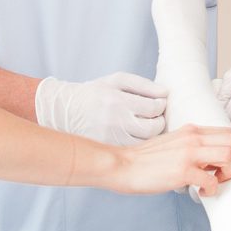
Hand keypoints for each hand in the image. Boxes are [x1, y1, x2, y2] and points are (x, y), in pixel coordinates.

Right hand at [36, 72, 168, 144]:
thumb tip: (165, 93)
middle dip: (159, 122)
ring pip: (145, 143)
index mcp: (117, 100)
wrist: (64, 111)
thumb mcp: (116, 80)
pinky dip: (139, 145)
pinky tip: (135, 136)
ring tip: (145, 126)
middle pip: (152, 128)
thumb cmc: (95, 93)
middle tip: (155, 118)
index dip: (161, 106)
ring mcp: (110, 138)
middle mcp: (114, 121)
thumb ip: (143, 84)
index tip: (158, 104)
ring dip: (151, 136)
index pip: (153, 107)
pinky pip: (132, 151)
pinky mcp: (107, 149)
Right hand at [114, 124, 230, 195]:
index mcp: (192, 131)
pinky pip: (211, 181)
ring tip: (214, 182)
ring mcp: (189, 153)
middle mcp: (194, 138)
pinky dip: (212, 190)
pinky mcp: (182, 171)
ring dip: (227, 174)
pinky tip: (201, 193)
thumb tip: (212, 161)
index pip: (228, 130)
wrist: (123, 165)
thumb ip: (194, 147)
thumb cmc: (146, 159)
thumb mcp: (174, 144)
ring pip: (228, 157)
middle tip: (226, 173)